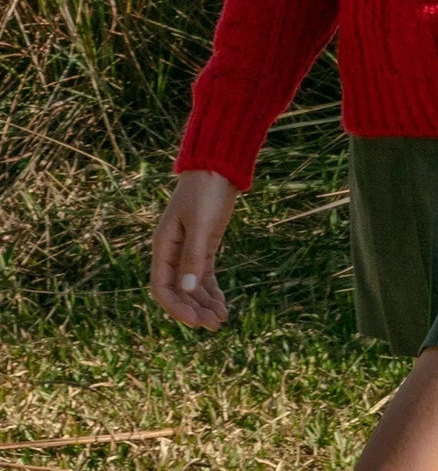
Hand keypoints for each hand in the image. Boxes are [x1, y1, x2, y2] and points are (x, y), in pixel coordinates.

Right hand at [150, 169, 238, 331]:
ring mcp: (188, 249)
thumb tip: (187, 290)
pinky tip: (222, 304)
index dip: (176, 308)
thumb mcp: (200, 223)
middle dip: (194, 310)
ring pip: (192, 286)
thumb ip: (193, 256)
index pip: (162, 288)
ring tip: (222, 320)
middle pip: (178, 291)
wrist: (219, 165)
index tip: (196, 322)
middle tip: (216, 325)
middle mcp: (172, 251)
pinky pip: (203, 275)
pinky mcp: (204, 244)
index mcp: (163, 246)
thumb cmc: (206, 190)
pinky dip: (211, 291)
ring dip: (204, 304)